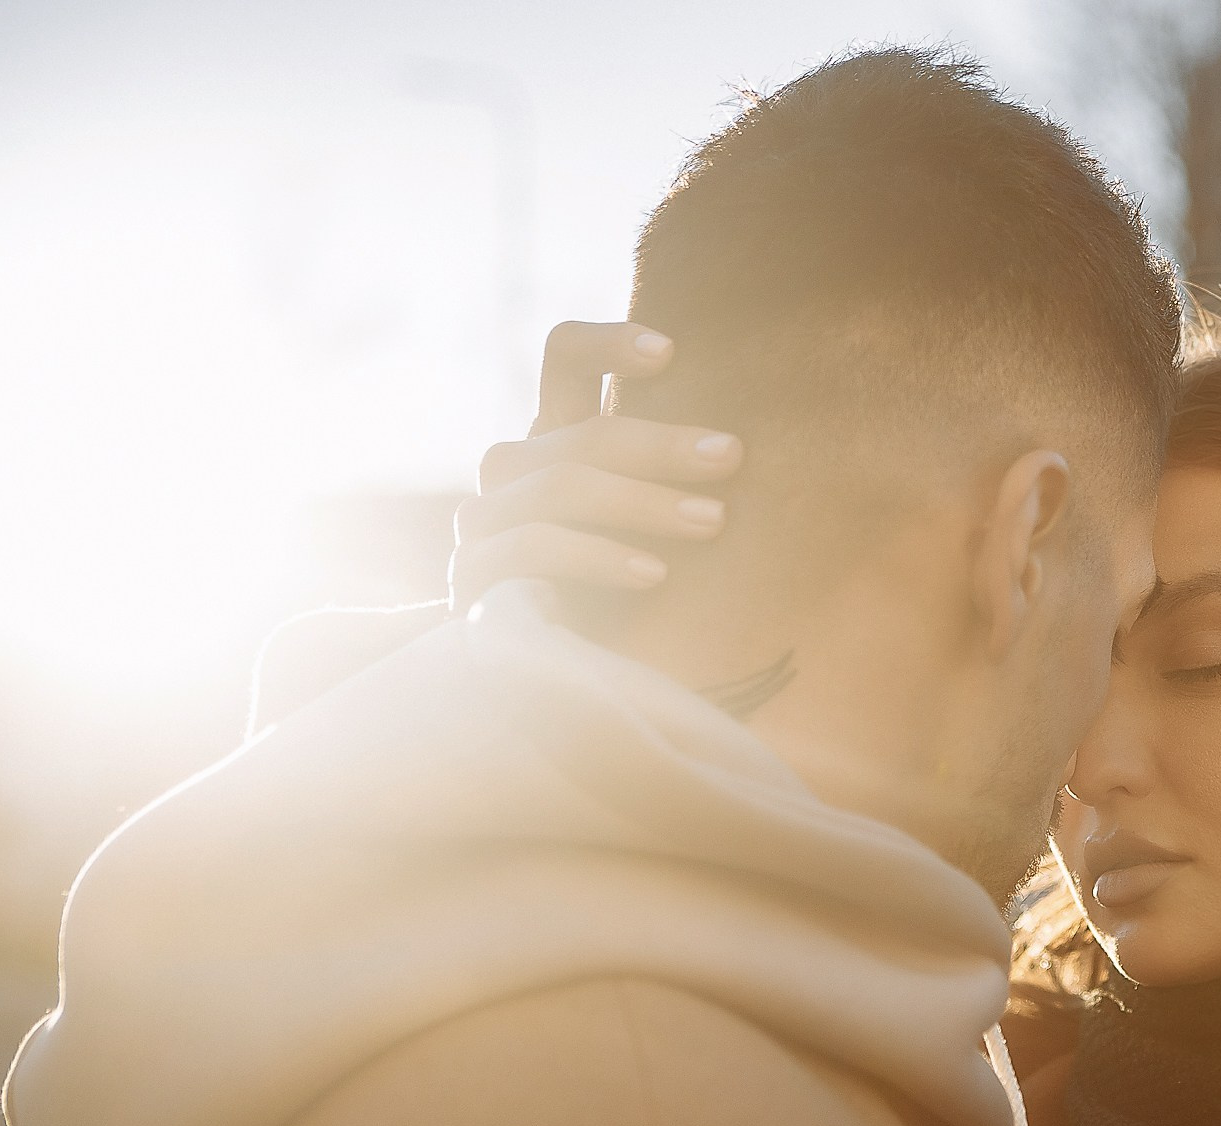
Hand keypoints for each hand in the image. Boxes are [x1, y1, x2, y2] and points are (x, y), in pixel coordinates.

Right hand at [449, 321, 744, 608]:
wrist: (561, 687)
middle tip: (731, 456)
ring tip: (713, 523)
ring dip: (643, 502)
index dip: (608, 343)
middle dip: (663, 444)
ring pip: (560, 485)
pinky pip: (532, 548)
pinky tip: (655, 575)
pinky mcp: (471, 575)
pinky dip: (599, 557)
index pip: (565, 358)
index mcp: (560, 439)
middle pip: (581, 433)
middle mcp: (514, 469)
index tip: (671, 352)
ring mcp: (484, 519)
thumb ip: (682, 482)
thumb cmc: (630, 599)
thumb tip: (748, 447)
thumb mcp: (662, 530)